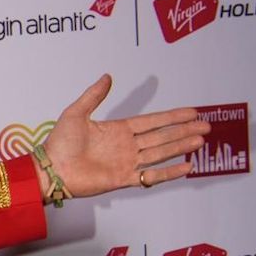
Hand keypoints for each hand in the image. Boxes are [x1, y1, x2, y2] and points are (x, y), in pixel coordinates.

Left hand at [39, 74, 210, 197]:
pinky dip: (169, 172)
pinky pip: (151, 176)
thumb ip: (93, 95)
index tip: (192, 112)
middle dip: (184, 131)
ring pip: (160, 153)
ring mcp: (126, 163)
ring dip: (180, 146)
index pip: (152, 121)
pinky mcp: (123, 179)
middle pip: (162, 136)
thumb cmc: (59, 142)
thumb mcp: (76, 113)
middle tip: (206, 126)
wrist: (50, 169)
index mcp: (118, 130)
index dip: (172, 116)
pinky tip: (186, 166)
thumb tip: (107, 76)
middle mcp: (126, 146)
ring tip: (200, 140)